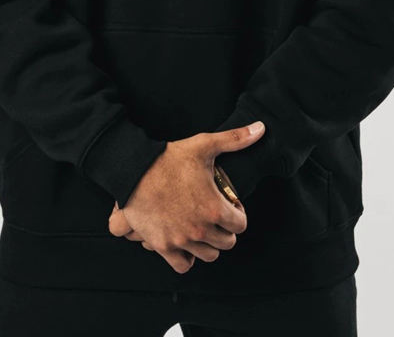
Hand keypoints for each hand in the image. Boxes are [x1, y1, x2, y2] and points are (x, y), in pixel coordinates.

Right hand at [107, 121, 264, 273]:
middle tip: (216, 216)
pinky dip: (187, 258)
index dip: (238, 213)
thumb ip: (235, 139)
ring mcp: (181, 240)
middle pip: (227, 243)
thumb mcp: (204, 145)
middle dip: (225, 229)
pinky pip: (183, 265)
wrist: (134, 170)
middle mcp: (200, 229)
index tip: (230, 205)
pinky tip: (186, 242)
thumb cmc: (169, 158)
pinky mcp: (163, 246)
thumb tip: (260, 128)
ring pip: (208, 256)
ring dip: (209, 243)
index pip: (241, 224)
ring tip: (203, 228)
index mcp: (214, 209)